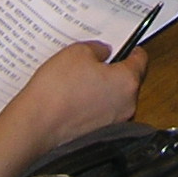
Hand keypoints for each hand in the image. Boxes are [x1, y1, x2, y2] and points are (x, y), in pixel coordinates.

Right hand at [0, 39, 146, 176]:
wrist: (36, 125)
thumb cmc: (58, 88)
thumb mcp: (78, 52)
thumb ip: (98, 48)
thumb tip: (105, 52)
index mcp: (128, 82)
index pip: (141, 59)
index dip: (132, 48)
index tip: (123, 43)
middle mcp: (127, 104)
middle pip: (129, 79)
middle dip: (114, 68)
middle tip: (95, 58)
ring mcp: (114, 121)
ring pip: (114, 96)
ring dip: (102, 85)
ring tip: (79, 75)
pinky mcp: (99, 132)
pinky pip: (101, 110)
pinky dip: (92, 101)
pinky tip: (74, 93)